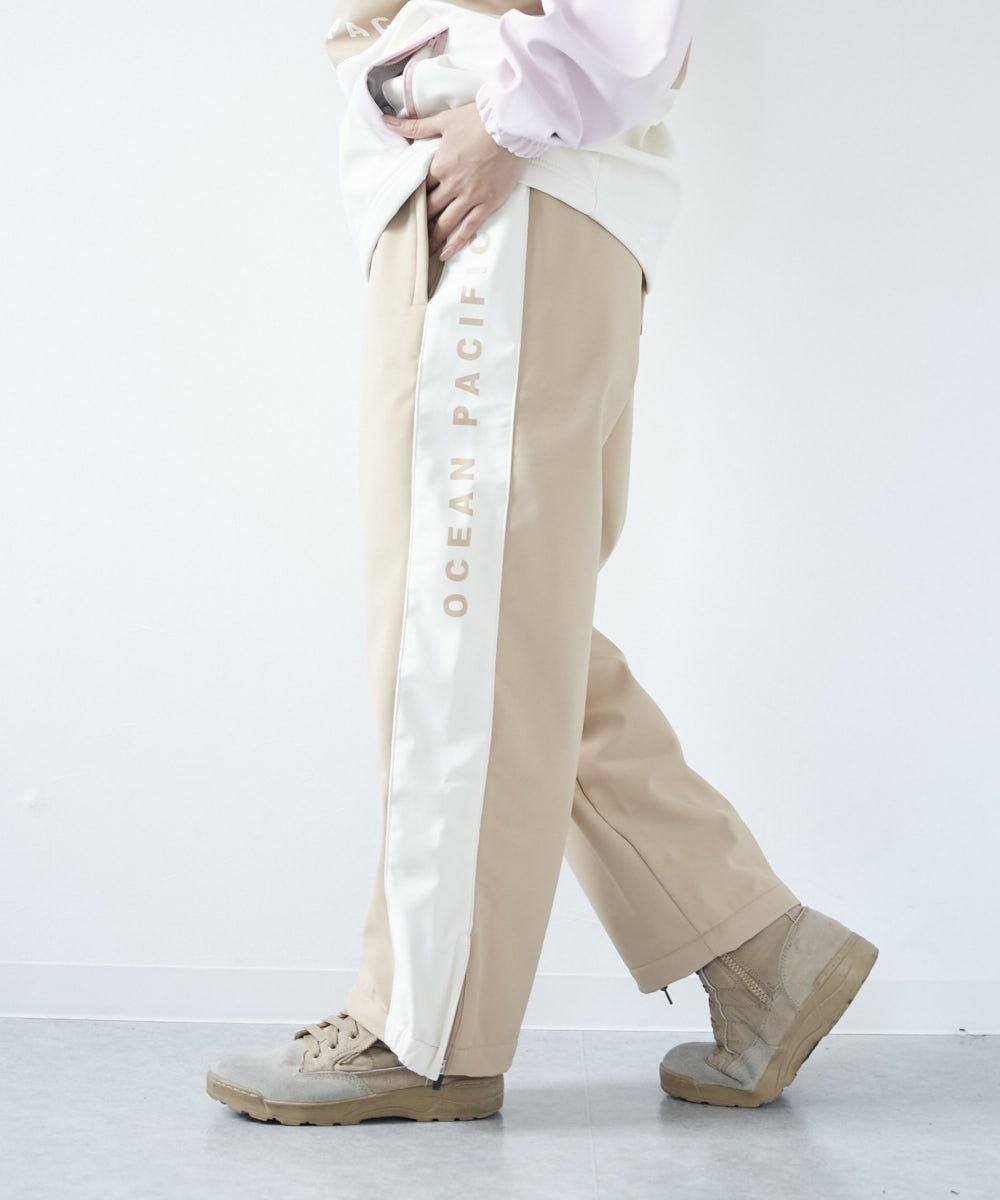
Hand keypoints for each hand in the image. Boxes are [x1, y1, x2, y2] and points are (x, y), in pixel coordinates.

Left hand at [383, 103, 524, 259]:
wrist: (510, 124)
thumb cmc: (478, 120)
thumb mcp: (443, 120)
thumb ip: (415, 127)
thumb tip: (387, 122)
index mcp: (439, 165)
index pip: (421, 186)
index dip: (415, 196)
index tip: (409, 206)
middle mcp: (452, 185)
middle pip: (431, 208)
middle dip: (421, 220)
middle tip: (413, 232)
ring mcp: (470, 197)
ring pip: (446, 223)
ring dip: (434, 237)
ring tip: (425, 249)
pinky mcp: (487, 203)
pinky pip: (469, 228)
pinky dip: (456, 242)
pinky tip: (446, 252)